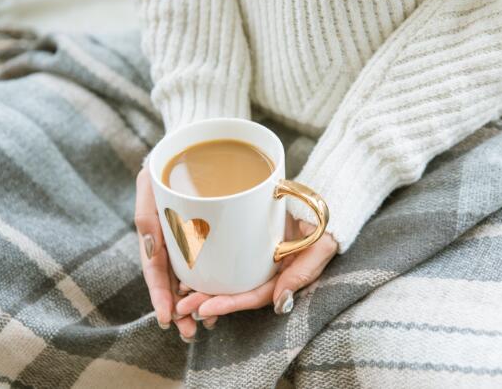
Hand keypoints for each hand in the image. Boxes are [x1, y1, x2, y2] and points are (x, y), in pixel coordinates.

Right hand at [135, 168, 213, 341]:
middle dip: (181, 309)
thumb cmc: (169, 163)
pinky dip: (212, 283)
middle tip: (191, 331)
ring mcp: (190, 241)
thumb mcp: (150, 182)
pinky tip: (219, 299)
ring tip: (208, 323)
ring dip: (197, 303)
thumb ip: (146, 212)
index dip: (159, 296)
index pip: (155, 270)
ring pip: (192, 279)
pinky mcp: (210, 237)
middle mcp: (172, 242)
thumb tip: (150, 247)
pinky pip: (209, 264)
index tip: (167, 319)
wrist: (196, 146)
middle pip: (173, 282)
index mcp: (155, 233)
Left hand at [174, 217, 337, 319]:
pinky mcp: (247, 239)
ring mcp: (257, 256)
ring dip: (202, 287)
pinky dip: (207, 264)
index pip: (253, 295)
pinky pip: (226, 256)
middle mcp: (268, 270)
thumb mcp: (320, 245)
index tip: (204, 308)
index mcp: (283, 276)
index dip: (229, 304)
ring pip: (228, 278)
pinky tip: (187, 266)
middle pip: (235, 291)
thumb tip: (279, 304)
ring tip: (176, 293)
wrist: (325, 193)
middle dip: (207, 301)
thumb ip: (303, 272)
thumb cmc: (325, 220)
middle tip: (180, 307)